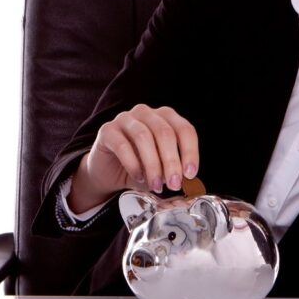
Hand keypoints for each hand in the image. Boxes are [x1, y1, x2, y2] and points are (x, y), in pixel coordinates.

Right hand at [68, 104, 198, 212]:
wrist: (107, 173)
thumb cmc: (139, 167)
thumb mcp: (161, 169)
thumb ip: (173, 171)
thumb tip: (185, 178)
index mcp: (165, 117)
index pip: (184, 129)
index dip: (190, 152)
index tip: (190, 174)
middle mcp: (146, 113)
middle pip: (165, 132)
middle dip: (172, 161)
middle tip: (174, 184)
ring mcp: (125, 119)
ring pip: (144, 137)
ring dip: (153, 165)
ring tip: (156, 185)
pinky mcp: (107, 130)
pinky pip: (122, 145)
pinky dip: (133, 164)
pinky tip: (138, 177)